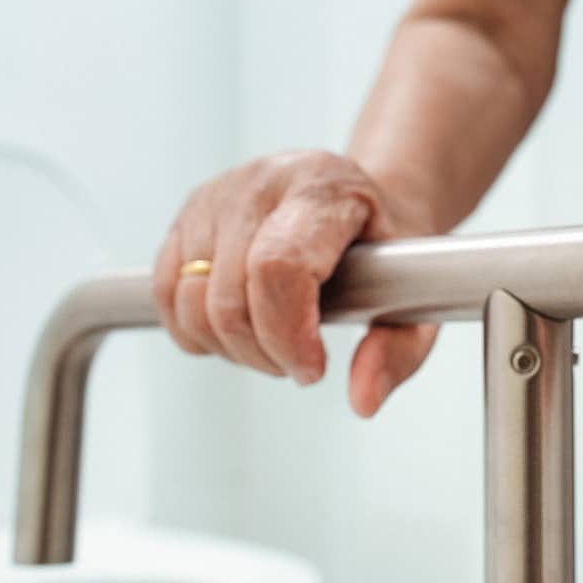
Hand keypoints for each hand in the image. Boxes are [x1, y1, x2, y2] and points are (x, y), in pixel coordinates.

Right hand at [152, 151, 438, 417]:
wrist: (360, 199)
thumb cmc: (386, 248)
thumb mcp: (416, 297)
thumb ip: (397, 352)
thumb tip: (363, 400)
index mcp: (322, 187)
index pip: (277, 268)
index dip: (286, 334)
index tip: (313, 366)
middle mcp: (261, 182)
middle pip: (229, 296)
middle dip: (262, 354)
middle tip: (299, 362)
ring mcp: (216, 196)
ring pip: (190, 302)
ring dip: (228, 347)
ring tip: (273, 343)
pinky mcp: (187, 216)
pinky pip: (167, 294)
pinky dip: (196, 331)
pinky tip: (238, 330)